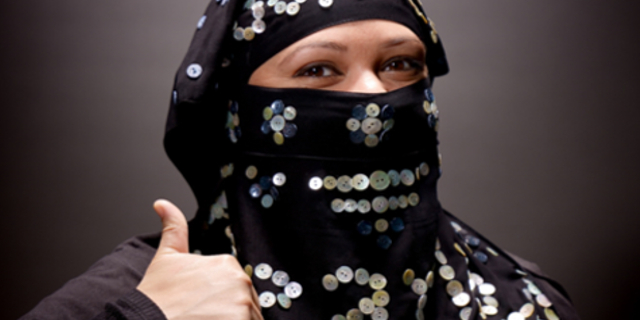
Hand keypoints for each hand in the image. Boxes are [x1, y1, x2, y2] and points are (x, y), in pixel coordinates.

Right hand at [137, 199, 262, 319]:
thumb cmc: (157, 297)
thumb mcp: (165, 258)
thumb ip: (173, 229)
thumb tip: (162, 203)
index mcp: (227, 263)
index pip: (233, 287)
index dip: (217, 299)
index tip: (200, 305)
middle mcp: (240, 281)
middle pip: (242, 303)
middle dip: (226, 311)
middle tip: (202, 316)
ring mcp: (244, 304)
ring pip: (246, 317)